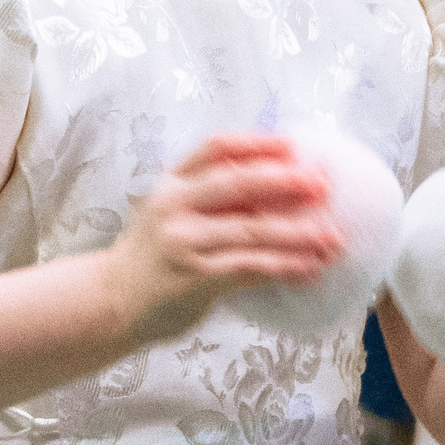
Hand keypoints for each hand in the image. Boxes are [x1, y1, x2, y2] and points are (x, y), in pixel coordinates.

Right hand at [106, 133, 345, 343]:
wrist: (110, 301)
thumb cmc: (151, 255)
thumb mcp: (168, 211)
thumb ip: (207, 196)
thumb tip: (275, 184)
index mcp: (170, 182)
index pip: (217, 148)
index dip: (258, 143)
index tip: (295, 144)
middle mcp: (174, 205)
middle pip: (238, 182)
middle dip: (287, 180)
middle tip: (324, 184)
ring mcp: (184, 241)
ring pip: (253, 230)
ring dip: (300, 234)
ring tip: (333, 238)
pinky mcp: (195, 278)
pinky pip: (251, 268)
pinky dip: (285, 267)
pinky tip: (310, 269)